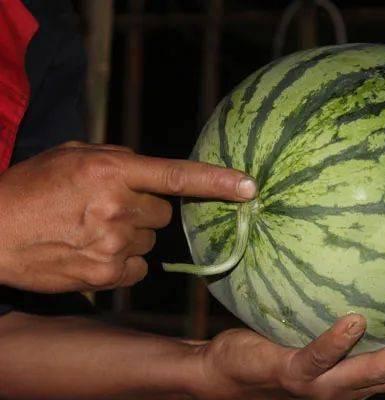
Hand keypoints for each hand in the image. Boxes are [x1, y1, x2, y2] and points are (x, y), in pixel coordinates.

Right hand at [0, 141, 255, 292]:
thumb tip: (153, 172)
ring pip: (151, 242)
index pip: (177, 176)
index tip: (249, 186)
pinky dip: (124, 263)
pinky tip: (93, 252)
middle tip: (110, 209)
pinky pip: (139, 269)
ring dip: (131, 236)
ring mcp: (113, 244)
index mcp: (112, 170)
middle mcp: (118, 206)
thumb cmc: (32, 188)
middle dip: (146, 211)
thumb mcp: (73, 156)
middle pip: (165, 214)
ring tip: (92, 230)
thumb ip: (119, 159)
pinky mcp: (107, 275)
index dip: (217, 181)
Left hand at [186, 315, 384, 398]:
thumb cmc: (277, 348)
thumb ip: (349, 316)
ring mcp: (320, 386)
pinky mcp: (292, 373)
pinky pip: (318, 358)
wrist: (229, 376)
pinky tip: (356, 320)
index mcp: (358, 378)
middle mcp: (346, 389)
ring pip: (370, 375)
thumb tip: (370, 275)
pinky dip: (338, 342)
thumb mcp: (319, 333)